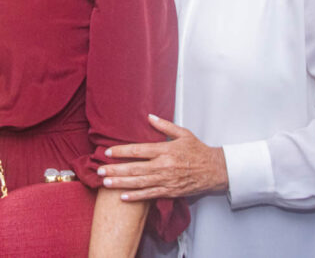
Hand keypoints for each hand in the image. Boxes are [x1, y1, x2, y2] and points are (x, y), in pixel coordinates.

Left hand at [98, 113, 228, 200]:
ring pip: (139, 183)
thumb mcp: (183, 133)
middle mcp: (164, 166)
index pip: (138, 150)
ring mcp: (166, 180)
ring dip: (121, 183)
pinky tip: (123, 197)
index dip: (121, 151)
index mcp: (165, 150)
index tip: (107, 152)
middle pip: (135, 168)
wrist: (215, 170)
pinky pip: (150, 195)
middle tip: (100, 169)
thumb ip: (164, 125)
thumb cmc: (198, 151)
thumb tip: (149, 116)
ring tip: (106, 182)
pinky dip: (136, 197)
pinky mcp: (170, 191)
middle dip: (115, 169)